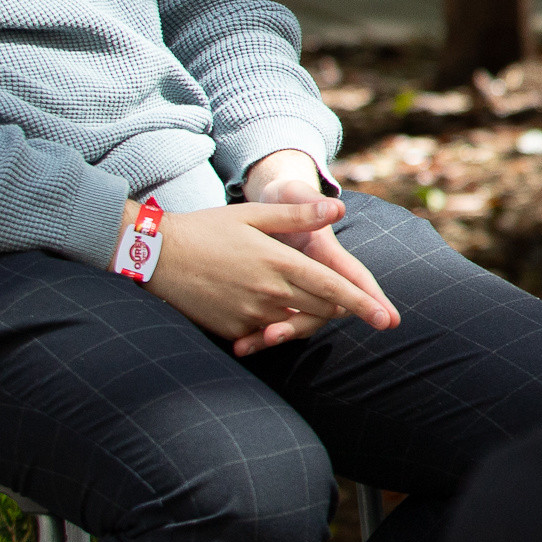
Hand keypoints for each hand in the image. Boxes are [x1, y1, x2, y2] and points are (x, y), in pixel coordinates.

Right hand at [153, 189, 398, 358]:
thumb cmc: (206, 229)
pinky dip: (276, 324)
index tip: (387, 319)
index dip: (363, 303)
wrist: (154, 255)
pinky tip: (273, 311)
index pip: (333, 288)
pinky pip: (266, 332)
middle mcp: (269, 293)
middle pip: (321, 309)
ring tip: (306, 302)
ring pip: (296, 322)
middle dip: (340, 308)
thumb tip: (338, 209)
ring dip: (308, 316)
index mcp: (280, 263)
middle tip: (351, 303)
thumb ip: (298, 216)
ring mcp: (250, 315)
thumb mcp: (253, 215)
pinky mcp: (232, 329)